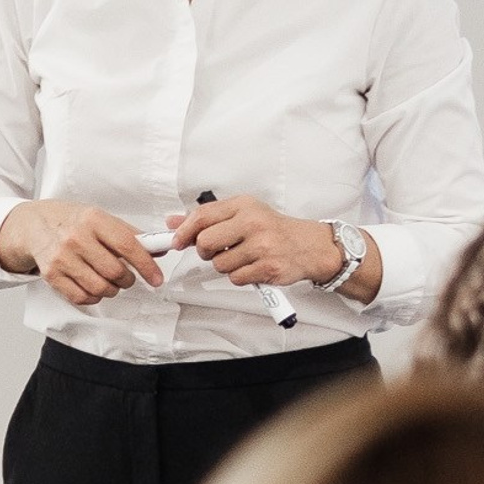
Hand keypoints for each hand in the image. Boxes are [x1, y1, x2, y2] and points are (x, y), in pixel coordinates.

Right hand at [0, 202, 166, 308]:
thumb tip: (159, 250)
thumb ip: (130, 234)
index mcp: (94, 219)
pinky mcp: (51, 275)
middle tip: (127, 277)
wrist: (33, 225)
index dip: (146, 265)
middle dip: (128, 280)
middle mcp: (76, 237)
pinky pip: (82, 297)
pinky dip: (94, 297)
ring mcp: (62, 257)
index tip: (157, 278)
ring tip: (110, 282)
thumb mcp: (100, 218)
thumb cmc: (72, 222)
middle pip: (115, 272)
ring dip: (112, 290)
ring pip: (100, 288)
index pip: (128, 245)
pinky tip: (93, 287)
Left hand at [167, 200, 378, 295]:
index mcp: (244, 205)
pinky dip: (240, 277)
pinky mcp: (268, 267)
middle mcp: (252, 222)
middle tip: (217, 251)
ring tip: (242, 258)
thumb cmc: (274, 229)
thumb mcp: (243, 213)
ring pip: (220, 264)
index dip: (184, 231)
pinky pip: (236, 278)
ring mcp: (261, 246)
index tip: (177, 241)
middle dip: (205, 251)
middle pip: (205, 242)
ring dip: (226, 266)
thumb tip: (173, 223)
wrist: (310, 246)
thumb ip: (209, 217)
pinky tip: (253, 267)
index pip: (202, 216)